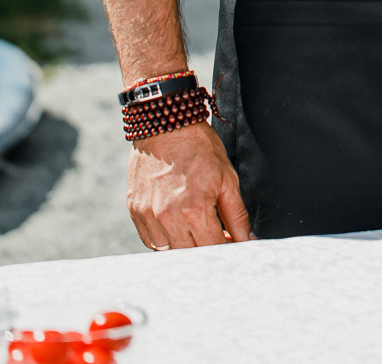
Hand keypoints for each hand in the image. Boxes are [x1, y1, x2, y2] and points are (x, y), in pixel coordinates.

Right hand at [127, 122, 250, 248]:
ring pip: (167, 252)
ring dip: (185, 248)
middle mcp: (167, 218)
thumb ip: (237, 216)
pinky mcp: (135, 211)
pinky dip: (165, 240)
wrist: (167, 126)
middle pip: (189, 256)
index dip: (225, 250)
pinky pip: (150, 240)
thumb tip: (247, 241)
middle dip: (206, 251)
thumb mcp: (228, 180)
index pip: (212, 249)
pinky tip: (178, 226)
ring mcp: (148, 216)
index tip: (231, 245)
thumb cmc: (200, 149)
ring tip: (197, 230)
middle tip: (217, 238)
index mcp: (194, 211)